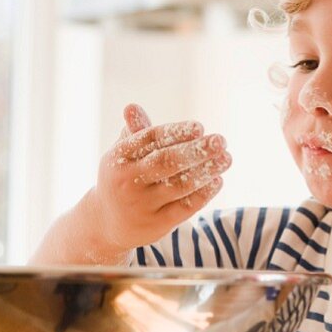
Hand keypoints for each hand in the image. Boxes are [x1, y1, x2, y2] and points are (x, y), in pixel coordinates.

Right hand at [88, 103, 231, 254]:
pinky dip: (203, 193)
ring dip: (207, 170)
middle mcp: (128, 181)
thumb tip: (132, 106)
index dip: (176, 132)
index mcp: (118, 157)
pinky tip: (217, 180)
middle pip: (166, 162)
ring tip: (226, 158)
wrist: (105, 223)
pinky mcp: (156, 224)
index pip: (150, 140)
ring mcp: (141, 205)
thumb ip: (135, 133)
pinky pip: (184, 207)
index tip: (199, 127)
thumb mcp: (123, 156)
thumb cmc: (122, 180)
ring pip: (179, 185)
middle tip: (220, 140)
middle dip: (196, 150)